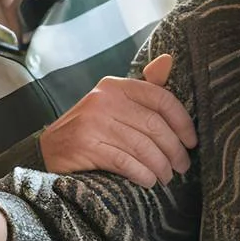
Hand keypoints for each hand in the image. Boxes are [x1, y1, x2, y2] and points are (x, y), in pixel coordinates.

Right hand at [39, 54, 195, 186]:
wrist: (47, 151)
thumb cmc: (91, 129)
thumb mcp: (115, 104)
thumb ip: (144, 87)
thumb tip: (169, 59)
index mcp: (115, 86)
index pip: (161, 99)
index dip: (182, 122)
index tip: (192, 141)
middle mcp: (104, 99)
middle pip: (154, 126)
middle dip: (175, 150)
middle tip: (183, 166)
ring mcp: (93, 122)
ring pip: (143, 147)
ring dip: (161, 167)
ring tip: (167, 177)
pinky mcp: (86, 146)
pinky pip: (127, 163)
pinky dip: (143, 175)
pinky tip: (148, 181)